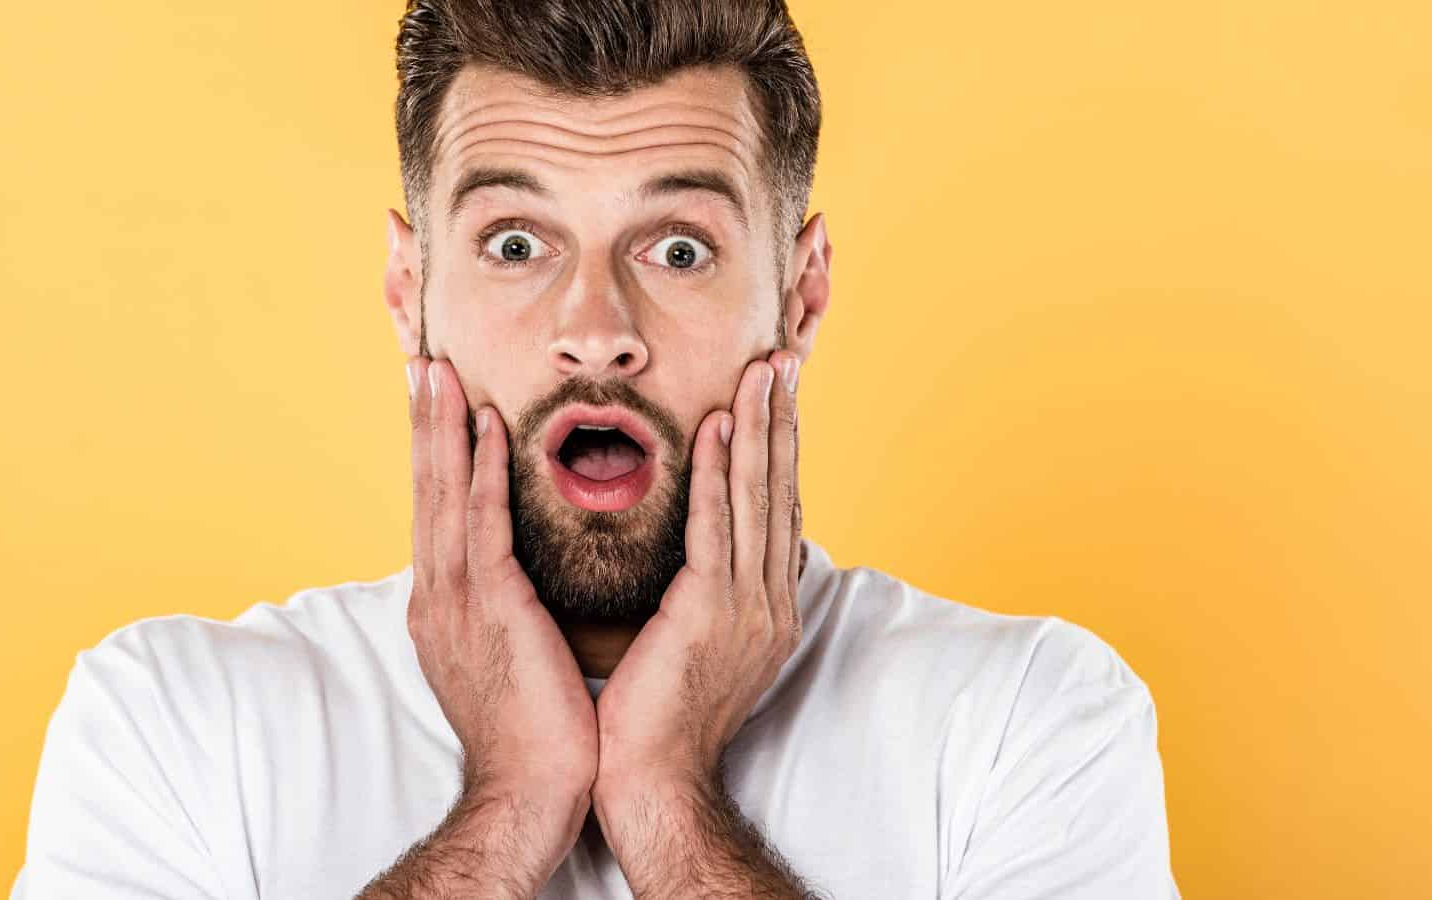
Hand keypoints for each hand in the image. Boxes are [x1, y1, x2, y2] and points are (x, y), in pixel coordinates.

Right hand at [404, 356, 598, 857]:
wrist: (531, 792)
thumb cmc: (535, 732)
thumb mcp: (508, 657)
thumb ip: (505, 609)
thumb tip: (519, 576)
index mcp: (443, 607)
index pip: (437, 513)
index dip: (435, 455)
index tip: (437, 404)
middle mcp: (438, 596)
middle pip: (427, 492)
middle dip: (424, 425)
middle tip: (422, 364)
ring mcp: (456, 601)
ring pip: (444, 496)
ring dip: (442, 429)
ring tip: (439, 372)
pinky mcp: (490, 608)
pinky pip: (483, 524)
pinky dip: (480, 471)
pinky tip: (485, 427)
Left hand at [591, 350, 802, 807]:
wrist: (651, 781)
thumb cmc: (658, 717)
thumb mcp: (696, 645)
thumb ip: (707, 593)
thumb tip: (703, 553)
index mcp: (768, 608)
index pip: (776, 511)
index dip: (778, 449)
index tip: (775, 396)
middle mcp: (771, 602)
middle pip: (779, 493)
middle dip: (781, 423)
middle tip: (781, 361)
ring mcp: (748, 608)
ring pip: (755, 499)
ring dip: (759, 429)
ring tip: (759, 372)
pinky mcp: (711, 614)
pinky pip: (715, 528)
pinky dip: (717, 473)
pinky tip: (717, 427)